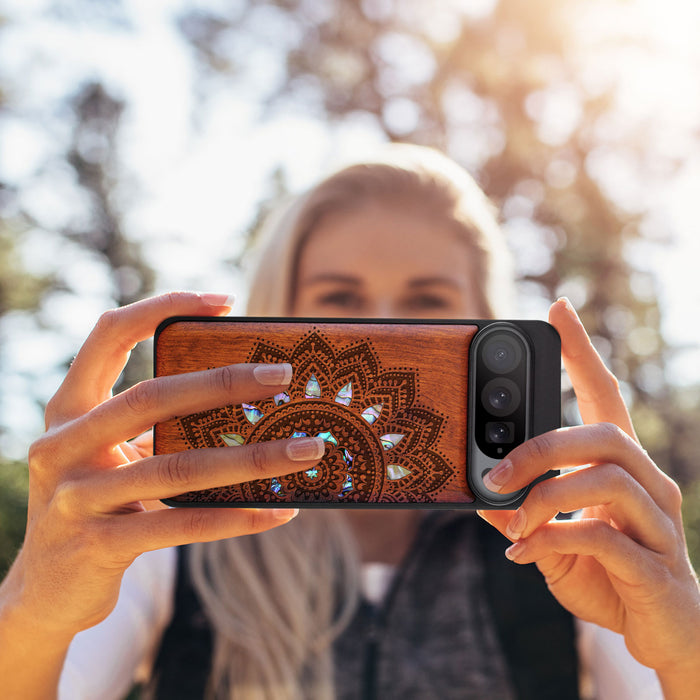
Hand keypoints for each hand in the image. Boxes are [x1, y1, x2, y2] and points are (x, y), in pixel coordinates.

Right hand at [3, 292, 324, 640]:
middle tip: (283, 374)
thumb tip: (248, 403)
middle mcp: (62, 445)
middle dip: (223, 382)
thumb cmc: (98, 504)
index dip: (162, 307)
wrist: (46, 591)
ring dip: (252, 458)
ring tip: (308, 450)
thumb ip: (156, 427)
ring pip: (177, 467)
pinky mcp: (98, 545)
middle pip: (151, 397)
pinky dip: (237, 517)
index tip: (224, 300)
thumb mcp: (112, 456)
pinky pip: (182, 525)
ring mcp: (76, 497)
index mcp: (69, 409)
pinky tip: (280, 511)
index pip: (108, 335)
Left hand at [478, 298, 699, 692]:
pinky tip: (525, 554)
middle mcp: (649, 484)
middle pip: (604, 434)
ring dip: (545, 497)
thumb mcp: (552, 539)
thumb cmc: (609, 576)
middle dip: (541, 447)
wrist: (663, 635)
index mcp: (622, 468)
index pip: (605, 395)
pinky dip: (553, 540)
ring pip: (607, 479)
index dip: (582, 352)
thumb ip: (522, 514)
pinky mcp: (657, 566)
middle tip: (495, 472)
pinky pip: (604, 537)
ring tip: (512, 522)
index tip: (558, 309)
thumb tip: (480, 495)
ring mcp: (659, 523)